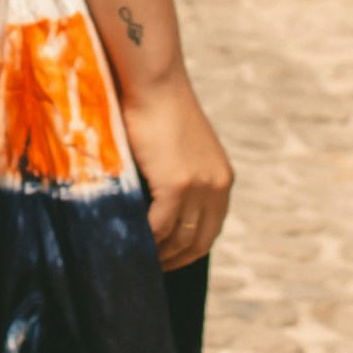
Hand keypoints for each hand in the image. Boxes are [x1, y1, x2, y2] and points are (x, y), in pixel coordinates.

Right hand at [118, 62, 231, 270]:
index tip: (166, 261)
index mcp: (222, 179)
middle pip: (198, 241)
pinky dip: (145, 240)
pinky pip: (160, 226)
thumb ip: (178, 178)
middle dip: (174, 261)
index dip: (188, 251)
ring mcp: (199, 187)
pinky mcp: (177, 184)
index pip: (210, 231)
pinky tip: (130, 242)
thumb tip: (155, 208)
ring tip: (136, 259)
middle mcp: (217, 186)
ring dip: (158, 255)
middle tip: (148, 269)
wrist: (154, 84)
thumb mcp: (180, 149)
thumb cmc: (158, 110)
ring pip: (179, 238)